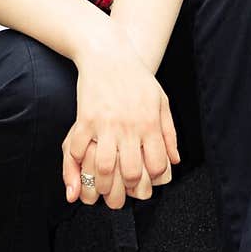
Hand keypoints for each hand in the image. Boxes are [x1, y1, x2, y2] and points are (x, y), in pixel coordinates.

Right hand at [62, 25, 179, 209]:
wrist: (108, 53)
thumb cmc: (137, 77)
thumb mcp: (161, 101)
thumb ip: (169, 133)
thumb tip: (174, 161)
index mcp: (150, 124)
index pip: (156, 165)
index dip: (152, 182)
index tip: (145, 185)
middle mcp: (129, 127)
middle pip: (131, 172)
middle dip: (126, 192)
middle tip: (119, 198)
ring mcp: (105, 124)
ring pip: (104, 166)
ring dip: (101, 184)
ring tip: (99, 191)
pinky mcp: (85, 118)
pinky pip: (78, 148)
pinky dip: (76, 163)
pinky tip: (79, 168)